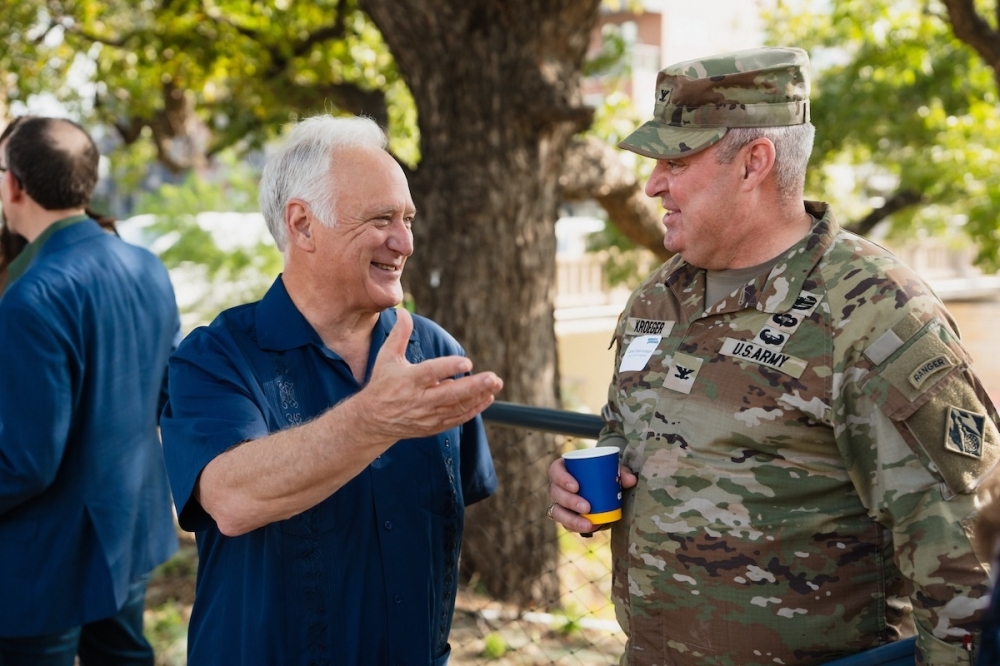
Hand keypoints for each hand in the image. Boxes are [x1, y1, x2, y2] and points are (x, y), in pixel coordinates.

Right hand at [357, 308, 502, 440]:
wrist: (372, 420)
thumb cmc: (382, 384)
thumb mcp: (386, 357)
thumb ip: (399, 334)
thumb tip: (403, 311)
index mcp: (407, 380)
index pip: (431, 373)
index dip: (449, 367)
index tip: (467, 361)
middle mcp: (418, 399)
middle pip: (449, 394)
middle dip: (473, 386)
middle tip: (493, 377)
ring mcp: (427, 415)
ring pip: (457, 407)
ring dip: (478, 396)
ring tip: (495, 383)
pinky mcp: (433, 426)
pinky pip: (457, 419)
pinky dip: (473, 409)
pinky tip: (488, 398)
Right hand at [548, 457, 636, 533]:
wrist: (603, 490)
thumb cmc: (604, 475)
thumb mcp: (612, 471)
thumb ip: (621, 473)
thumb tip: (631, 480)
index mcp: (564, 469)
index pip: (555, 471)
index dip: (562, 478)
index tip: (576, 486)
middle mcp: (558, 486)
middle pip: (556, 493)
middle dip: (569, 501)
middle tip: (587, 507)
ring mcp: (559, 503)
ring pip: (557, 511)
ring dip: (571, 519)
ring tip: (588, 524)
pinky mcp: (565, 517)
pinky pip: (565, 524)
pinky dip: (576, 527)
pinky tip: (588, 528)